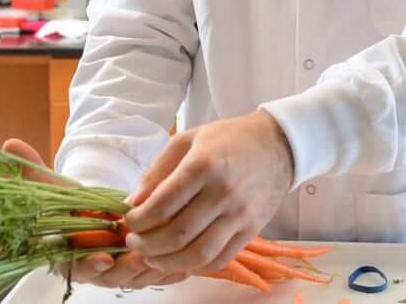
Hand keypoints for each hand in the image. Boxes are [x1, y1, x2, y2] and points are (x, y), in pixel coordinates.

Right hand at [1, 139, 187, 289]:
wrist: (97, 215)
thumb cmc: (75, 205)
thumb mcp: (54, 188)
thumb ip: (35, 171)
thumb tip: (10, 144)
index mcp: (69, 254)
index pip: (74, 269)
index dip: (88, 267)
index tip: (103, 258)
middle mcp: (93, 268)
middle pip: (111, 279)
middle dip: (127, 269)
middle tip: (141, 254)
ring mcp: (118, 273)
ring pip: (136, 279)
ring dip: (151, 270)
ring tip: (165, 253)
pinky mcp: (140, 272)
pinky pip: (157, 278)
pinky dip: (169, 272)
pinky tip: (182, 261)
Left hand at [123, 110, 293, 275]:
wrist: (277, 145)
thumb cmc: (228, 139)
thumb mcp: (187, 140)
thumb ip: (157, 171)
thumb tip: (133, 201)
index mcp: (203, 165)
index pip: (162, 205)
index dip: (138, 220)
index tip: (128, 221)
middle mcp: (223, 192)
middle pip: (177, 234)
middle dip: (147, 244)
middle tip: (134, 242)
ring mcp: (240, 214)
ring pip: (198, 253)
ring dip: (168, 262)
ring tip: (152, 257)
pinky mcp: (252, 230)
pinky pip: (221, 259)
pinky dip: (196, 266)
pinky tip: (181, 259)